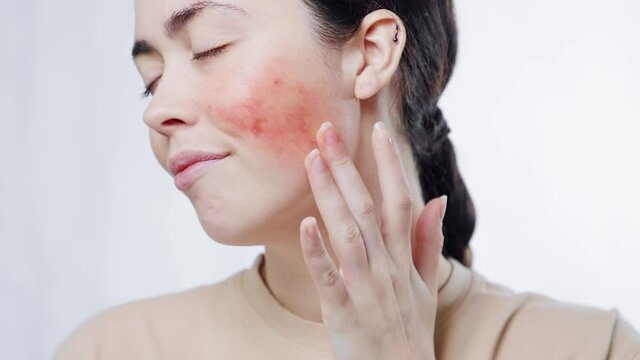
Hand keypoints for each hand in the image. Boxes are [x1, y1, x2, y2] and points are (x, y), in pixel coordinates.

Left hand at [300, 121, 447, 359]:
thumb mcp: (427, 284)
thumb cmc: (410, 328)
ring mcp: (364, 288)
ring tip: (312, 160)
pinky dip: (318, 252)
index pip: (400, 201)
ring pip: (347, 233)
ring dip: (329, 195)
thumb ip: (428, 241)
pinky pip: (329, 278)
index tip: (378, 130)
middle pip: (366, 208)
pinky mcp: (343, 310)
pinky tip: (305, 224)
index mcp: (403, 257)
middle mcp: (386, 266)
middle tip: (327, 130)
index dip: (390, 164)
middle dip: (347, 167)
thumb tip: (437, 199)